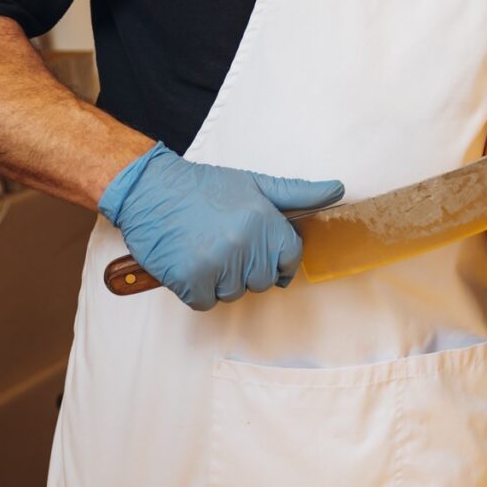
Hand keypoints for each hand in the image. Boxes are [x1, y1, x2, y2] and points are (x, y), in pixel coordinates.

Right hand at [98, 144, 342, 310]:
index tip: (261, 252)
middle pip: (262, 281)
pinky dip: (197, 290)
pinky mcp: (190, 280)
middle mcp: (244, 244)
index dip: (278, 259)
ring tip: (205, 250)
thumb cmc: (202, 187)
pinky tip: (189, 264)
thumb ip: (297, 193)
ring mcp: (217, 263)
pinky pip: (206, 302)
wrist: (149, 189)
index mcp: (264, 221)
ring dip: (221, 281)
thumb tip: (338, 189)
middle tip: (225, 245)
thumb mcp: (254, 184)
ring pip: (234, 293)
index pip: (289, 259)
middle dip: (247, 269)